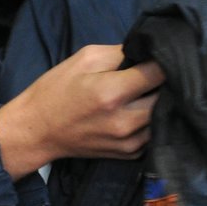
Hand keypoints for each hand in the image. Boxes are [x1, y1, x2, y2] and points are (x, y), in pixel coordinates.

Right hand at [0, 44, 163, 179]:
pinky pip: (154, 133)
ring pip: (165, 116)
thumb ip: (121, 52)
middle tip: (156, 72)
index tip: (162, 53)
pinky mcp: (129, 154)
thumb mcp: (85, 58)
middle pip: (168, 96)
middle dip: (167, 81)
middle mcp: (125, 121)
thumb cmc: (57, 90)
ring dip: (161, 102)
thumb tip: (148, 51)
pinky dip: (153, 120)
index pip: (160, 72)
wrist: (37, 131)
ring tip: (148, 90)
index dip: (164, 58)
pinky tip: (140, 109)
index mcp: (112, 93)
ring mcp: (129, 142)